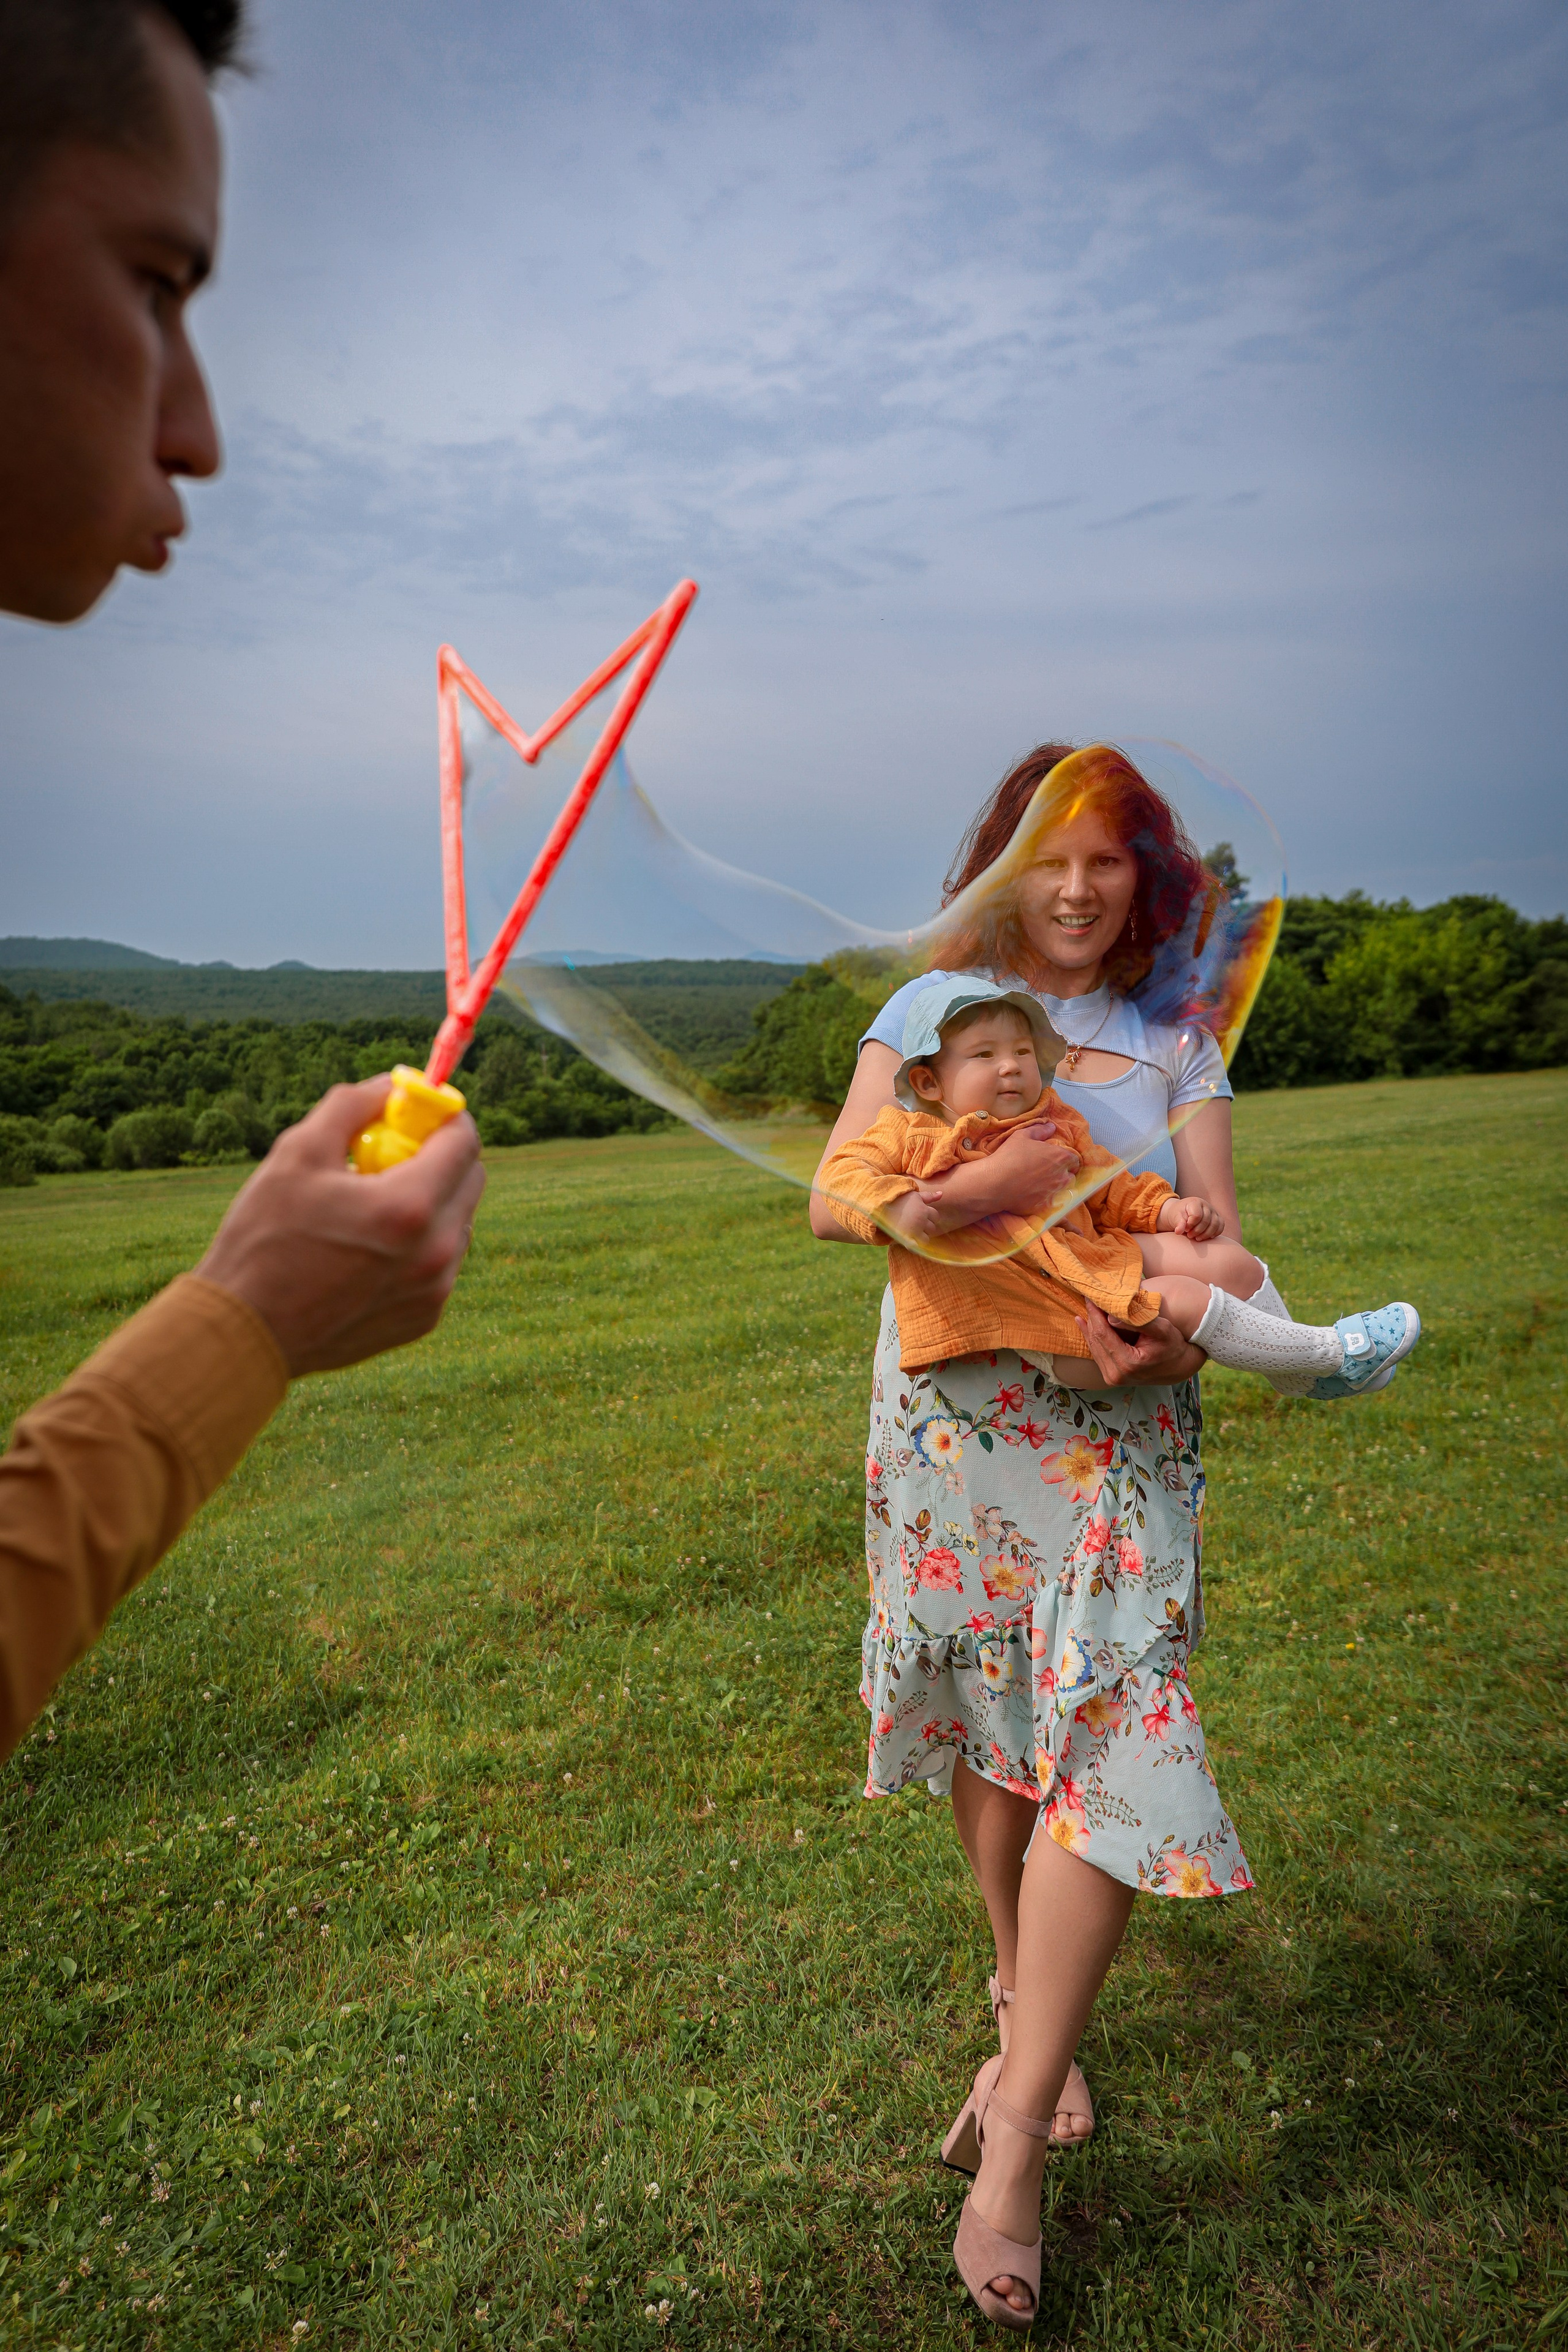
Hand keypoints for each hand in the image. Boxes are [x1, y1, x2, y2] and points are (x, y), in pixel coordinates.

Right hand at [196, 1076, 485, 1375]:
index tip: (419, 1111)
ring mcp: (434, 1290)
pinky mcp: (425, 1318)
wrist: (247, 1333)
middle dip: (440, 1156)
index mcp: (409, 1207)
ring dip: (431, 1202)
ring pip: (457, 1222)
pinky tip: (369, 1247)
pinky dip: (419, 1244)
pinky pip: (441, 1263)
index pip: (464, 1141)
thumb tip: (387, 1086)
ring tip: (371, 1206)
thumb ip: (351, 1106)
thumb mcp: (297, 1153)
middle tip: (393, 1153)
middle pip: (470, 1180)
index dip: (444, 1115)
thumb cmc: (264, 1240)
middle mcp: (436, 1252)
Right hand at [883, 1184, 944, 1242]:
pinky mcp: (905, 1238)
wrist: (881, 1205)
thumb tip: (941, 1194)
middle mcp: (921, 1221)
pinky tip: (911, 1243)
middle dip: (926, 1227)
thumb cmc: (898, 1199)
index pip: (936, 1216)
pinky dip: (915, 1247)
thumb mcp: (914, 1195)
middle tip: (915, 1224)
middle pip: (932, 1228)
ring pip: (926, 1239)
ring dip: (921, 1237)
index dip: (930, 1217)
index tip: (921, 1216)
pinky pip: (915, 1247)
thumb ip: (929, 1196)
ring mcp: (914, 1230)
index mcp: (924, 1210)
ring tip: (913, 1233)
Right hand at [947, 1120, 1080, 1223]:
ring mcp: (1055, 1194)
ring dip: (1058, 1191)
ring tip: (1043, 1189)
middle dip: (1063, 1175)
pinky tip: (1073, 1229)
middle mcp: (1062, 1177)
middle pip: (1070, 1177)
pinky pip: (1060, 1215)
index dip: (1065, 1159)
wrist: (995, 1182)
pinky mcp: (1046, 1208)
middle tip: (1047, 1174)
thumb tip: (1052, 1126)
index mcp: (1061, 1157)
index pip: (1073, 1159)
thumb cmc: (1009, 1156)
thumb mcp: (1023, 1136)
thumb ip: (1040, 1130)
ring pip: (1064, 1193)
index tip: (1055, 1160)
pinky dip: (1066, 1221)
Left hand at [1075, 1300, 1205, 1387]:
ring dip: (1090, 1326)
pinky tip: (1085, 1323)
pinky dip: (1092, 1337)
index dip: (1095, 1313)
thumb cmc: (1173, 1345)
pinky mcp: (1112, 1377)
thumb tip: (1110, 1316)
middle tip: (1089, 1298)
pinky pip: (1097, 1354)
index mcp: (1128, 1363)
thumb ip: (1138, 1322)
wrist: (1179, 1367)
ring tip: (1087, 1307)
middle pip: (1096, 1340)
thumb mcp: (1161, 1329)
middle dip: (1092, 1318)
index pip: (1103, 1334)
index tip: (1091, 1296)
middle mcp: (1116, 1375)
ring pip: (1094, 1347)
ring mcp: (1113, 1378)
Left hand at [1156, 1193, 1225, 1241]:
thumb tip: (1178, 1231)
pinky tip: (1205, 1237)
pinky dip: (1214, 1234)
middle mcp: (1206, 1205)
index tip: (1185, 1229)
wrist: (1182, 1214)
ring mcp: (1213, 1211)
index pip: (1196, 1215)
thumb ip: (1178, 1223)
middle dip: (1197, 1231)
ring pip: (1215, 1224)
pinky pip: (1221, 1226)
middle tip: (1189, 1235)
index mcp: (1195, 1202)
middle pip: (1206, 1221)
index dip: (1190, 1225)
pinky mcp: (1217, 1218)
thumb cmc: (1178, 1215)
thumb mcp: (1175, 1217)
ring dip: (1206, 1234)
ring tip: (1196, 1238)